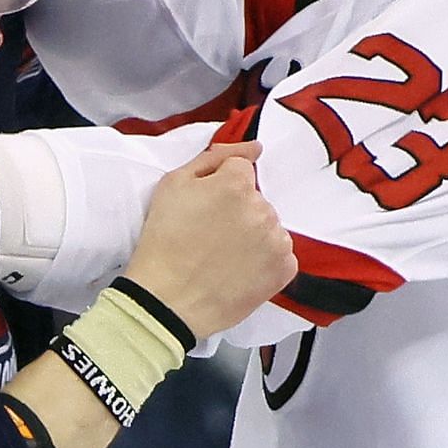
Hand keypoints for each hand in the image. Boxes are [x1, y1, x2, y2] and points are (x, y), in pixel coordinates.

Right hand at [122, 142, 296, 338]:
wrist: (167, 301)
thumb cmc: (164, 242)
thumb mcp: (173, 185)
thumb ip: (215, 157)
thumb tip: (255, 147)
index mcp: (237, 184)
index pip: (240, 171)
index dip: (219, 188)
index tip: (204, 210)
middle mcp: (263, 209)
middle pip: (256, 199)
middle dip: (237, 211)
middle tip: (208, 236)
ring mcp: (277, 241)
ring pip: (269, 226)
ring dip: (252, 235)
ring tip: (222, 257)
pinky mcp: (284, 269)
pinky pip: (281, 254)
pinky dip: (265, 261)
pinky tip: (239, 271)